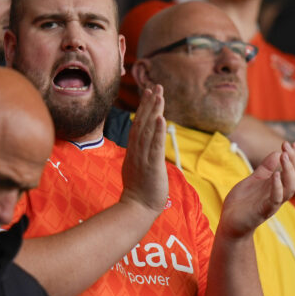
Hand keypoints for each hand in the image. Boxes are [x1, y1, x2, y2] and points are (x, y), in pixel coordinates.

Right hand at [120, 83, 168, 214]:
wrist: (137, 208)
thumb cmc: (139, 191)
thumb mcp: (137, 168)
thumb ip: (140, 156)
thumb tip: (143, 148)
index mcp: (134, 151)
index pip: (138, 125)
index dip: (143, 108)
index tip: (149, 93)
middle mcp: (137, 151)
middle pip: (142, 123)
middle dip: (149, 104)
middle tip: (155, 86)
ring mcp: (143, 157)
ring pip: (148, 130)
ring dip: (153, 111)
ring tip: (159, 95)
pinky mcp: (152, 165)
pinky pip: (154, 146)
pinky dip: (157, 131)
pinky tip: (160, 118)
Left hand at [218, 142, 294, 238]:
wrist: (229, 223)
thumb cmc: (242, 203)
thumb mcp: (253, 180)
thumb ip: (265, 168)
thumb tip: (277, 152)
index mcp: (276, 186)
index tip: (291, 143)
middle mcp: (278, 194)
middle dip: (294, 160)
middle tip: (287, 146)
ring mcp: (272, 203)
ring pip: (291, 188)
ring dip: (289, 171)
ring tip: (284, 156)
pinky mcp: (263, 211)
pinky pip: (275, 199)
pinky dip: (277, 187)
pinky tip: (276, 175)